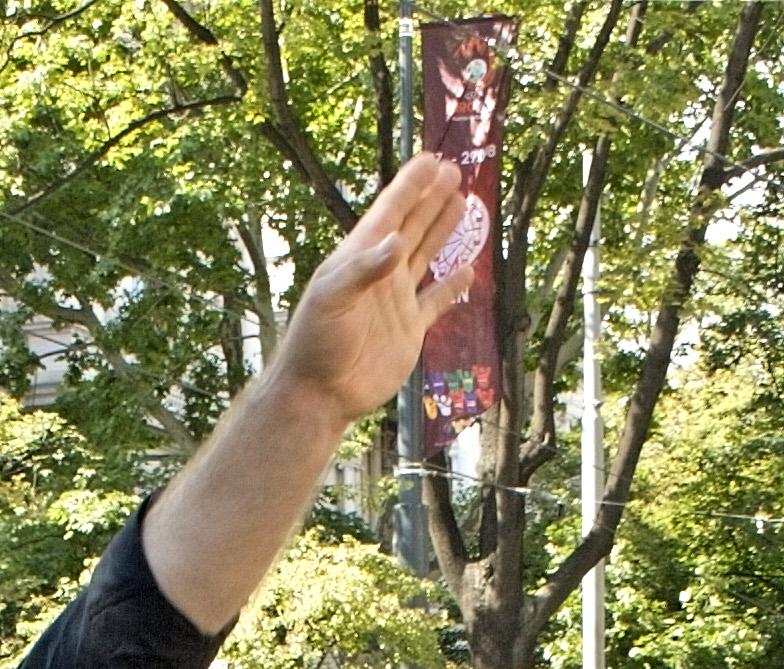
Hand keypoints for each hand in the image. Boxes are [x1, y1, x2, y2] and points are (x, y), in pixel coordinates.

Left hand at [259, 154, 479, 425]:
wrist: (321, 393)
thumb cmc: (316, 343)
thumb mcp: (332, 299)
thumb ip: (364, 269)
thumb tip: (397, 240)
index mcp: (359, 259)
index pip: (390, 214)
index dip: (409, 187)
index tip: (430, 160)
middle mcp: (381, 274)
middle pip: (412, 227)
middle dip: (431, 198)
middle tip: (452, 170)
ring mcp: (396, 301)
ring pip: (426, 256)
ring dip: (443, 230)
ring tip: (462, 203)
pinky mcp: (410, 329)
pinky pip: (436, 302)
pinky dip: (452, 286)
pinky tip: (467, 269)